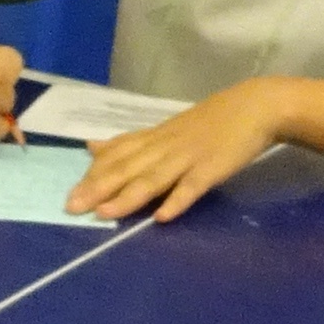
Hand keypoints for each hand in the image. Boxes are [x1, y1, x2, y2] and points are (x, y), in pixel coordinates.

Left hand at [68, 82, 290, 221]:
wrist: (255, 107)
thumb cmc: (209, 122)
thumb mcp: (164, 129)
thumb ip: (130, 142)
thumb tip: (91, 147)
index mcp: (154, 138)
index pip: (117, 155)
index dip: (93, 175)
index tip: (68, 193)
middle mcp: (165, 146)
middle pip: (127, 168)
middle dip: (98, 188)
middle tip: (72, 208)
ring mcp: (188, 157)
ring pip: (153, 178)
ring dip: (128, 197)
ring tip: (104, 213)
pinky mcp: (212, 168)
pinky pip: (192, 186)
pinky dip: (177, 200)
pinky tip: (163, 217)